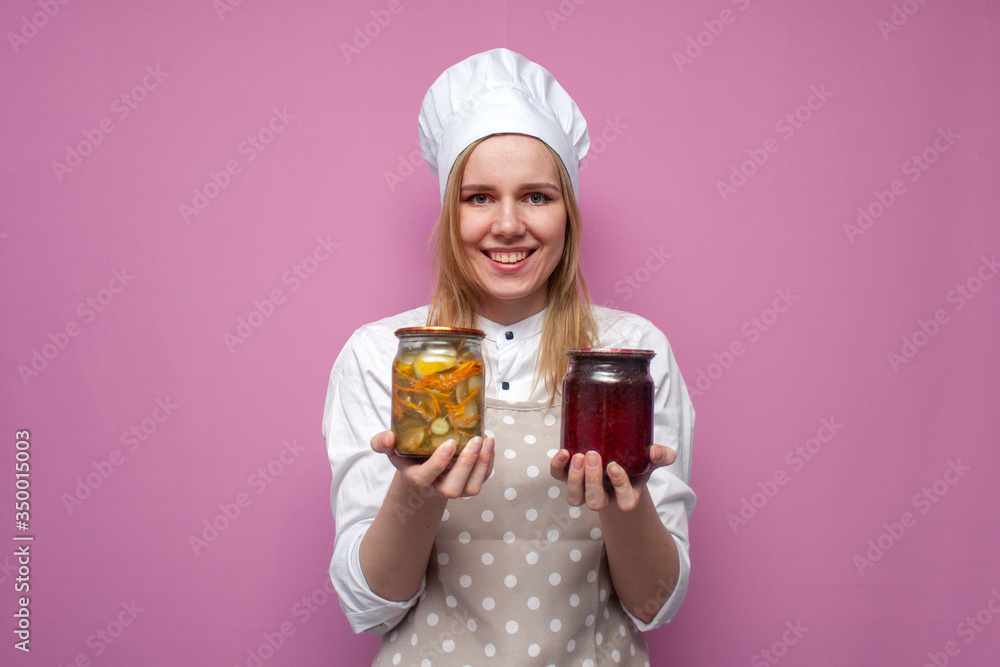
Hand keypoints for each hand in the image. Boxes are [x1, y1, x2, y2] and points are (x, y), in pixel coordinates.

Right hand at [371, 431, 494, 498]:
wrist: (422, 465)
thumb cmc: (407, 454)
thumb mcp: (391, 447)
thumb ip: (382, 442)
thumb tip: (388, 437)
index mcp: (416, 478)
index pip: (426, 477)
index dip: (439, 463)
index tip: (450, 443)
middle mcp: (437, 488)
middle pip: (453, 488)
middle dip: (466, 465)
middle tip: (475, 440)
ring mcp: (456, 488)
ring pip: (472, 487)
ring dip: (482, 464)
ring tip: (487, 440)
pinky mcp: (469, 483)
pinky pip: (483, 478)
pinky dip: (489, 462)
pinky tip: (489, 443)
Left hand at [549, 445, 675, 510]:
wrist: (614, 463)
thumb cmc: (634, 465)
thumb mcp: (649, 461)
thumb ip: (660, 456)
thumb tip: (657, 451)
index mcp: (626, 496)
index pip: (625, 502)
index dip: (619, 486)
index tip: (614, 466)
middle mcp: (603, 498)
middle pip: (595, 502)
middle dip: (592, 480)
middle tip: (594, 455)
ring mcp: (584, 490)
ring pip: (574, 498)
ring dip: (575, 478)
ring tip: (579, 456)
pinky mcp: (568, 477)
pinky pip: (558, 477)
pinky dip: (557, 466)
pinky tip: (563, 452)